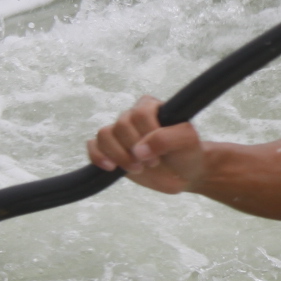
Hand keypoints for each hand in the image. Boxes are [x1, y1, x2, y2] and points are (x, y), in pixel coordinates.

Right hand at [88, 95, 207, 194]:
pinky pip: (93, 146)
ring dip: (119, 155)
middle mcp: (132, 116)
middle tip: (153, 163)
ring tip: (137, 168)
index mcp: (150, 107)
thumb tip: (138, 150)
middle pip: (121, 126)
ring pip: (104, 135)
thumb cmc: (186, 152)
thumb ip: (165, 139)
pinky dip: (98, 157)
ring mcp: (120, 133)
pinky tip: (111, 168)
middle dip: (135, 149)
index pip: (139, 114)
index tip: (160, 154)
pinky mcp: (111, 149)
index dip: (147, 135)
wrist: (184, 173)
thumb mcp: (187, 140)